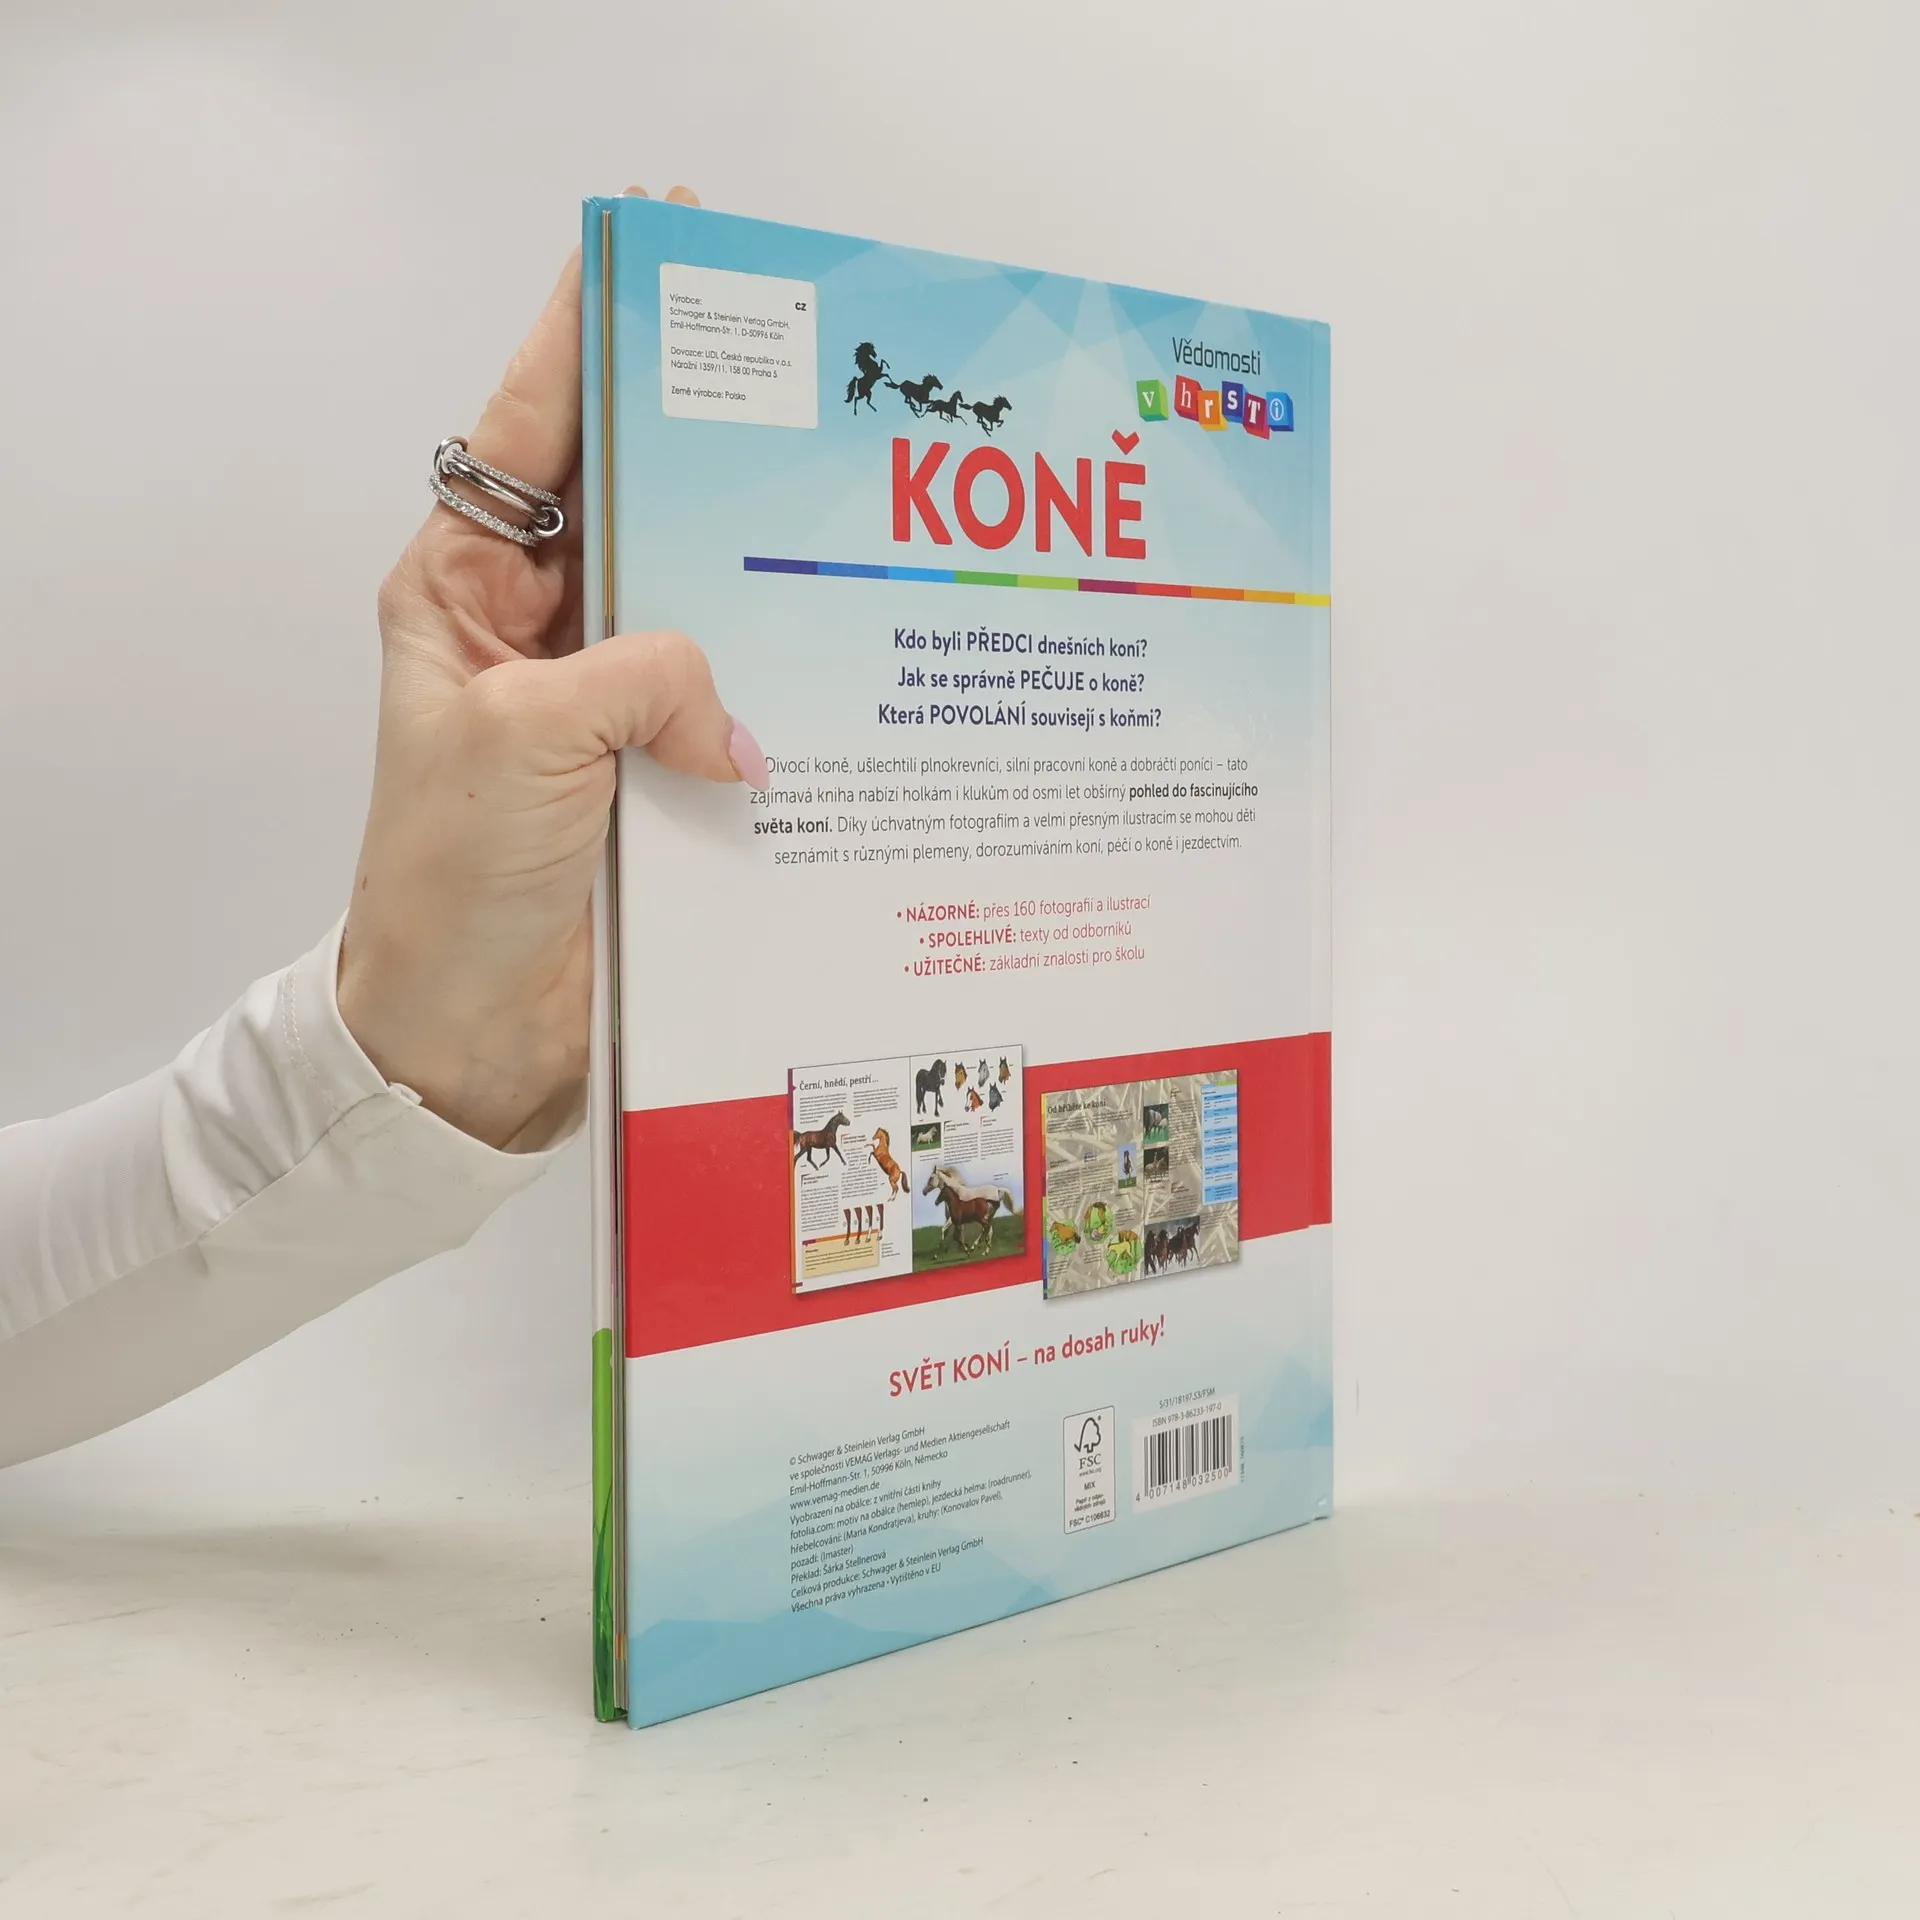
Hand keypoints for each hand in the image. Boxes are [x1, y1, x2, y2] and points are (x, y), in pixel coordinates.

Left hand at [337, 186, 767, 1151]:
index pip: (529, 428)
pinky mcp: (658, 774)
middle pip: (633, 501)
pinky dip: (780, 687)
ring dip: (760, 571)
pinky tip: (845, 666)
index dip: (589, 332)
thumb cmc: (448, 879)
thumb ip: (643, 680)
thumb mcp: (526, 741)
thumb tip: (741, 718)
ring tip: (850, 513)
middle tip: (801, 381)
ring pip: (697, 600)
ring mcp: (603, 703)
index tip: (659, 245)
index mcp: (462, 587)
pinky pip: (730, 701)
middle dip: (708, 443)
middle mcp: (537, 631)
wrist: (465, 1032)